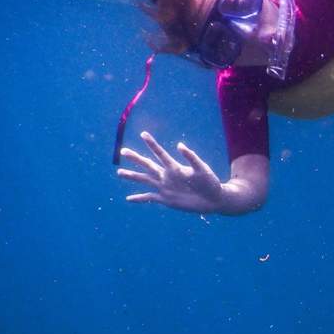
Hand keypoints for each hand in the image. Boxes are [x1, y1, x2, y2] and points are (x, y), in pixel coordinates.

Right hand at [117, 132, 245, 214]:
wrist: (213, 199)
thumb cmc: (210, 182)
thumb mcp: (202, 169)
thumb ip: (191, 157)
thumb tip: (180, 145)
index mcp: (175, 167)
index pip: (160, 154)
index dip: (152, 144)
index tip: (143, 133)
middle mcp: (167, 176)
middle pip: (147, 165)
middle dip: (135, 158)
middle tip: (122, 151)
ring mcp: (165, 188)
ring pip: (145, 180)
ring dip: (132, 176)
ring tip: (120, 172)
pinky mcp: (166, 200)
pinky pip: (149, 198)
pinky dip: (139, 199)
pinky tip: (128, 199)